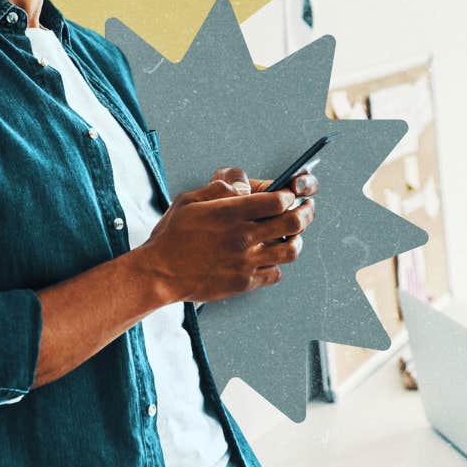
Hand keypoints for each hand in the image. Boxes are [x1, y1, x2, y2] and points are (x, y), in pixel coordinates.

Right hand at [136, 166, 318, 303]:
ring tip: (292, 235)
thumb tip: (244, 183)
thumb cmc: (172, 235)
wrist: (159, 273)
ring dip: (296, 239)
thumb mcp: (190, 199)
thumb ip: (220, 187)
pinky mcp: (244, 283)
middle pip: (294, 222)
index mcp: (231, 213)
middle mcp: (244, 237)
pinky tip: (269, 258)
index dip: (290, 195)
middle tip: (307, 208)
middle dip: (306, 212)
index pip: (279, 200)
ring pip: (291, 250)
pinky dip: (277, 264)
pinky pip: (275, 273)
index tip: (290, 194)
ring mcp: (246, 262)